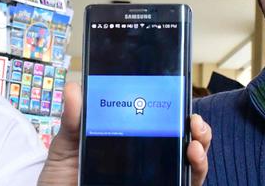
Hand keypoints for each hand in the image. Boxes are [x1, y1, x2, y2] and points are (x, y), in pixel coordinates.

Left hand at [38, 83, 211, 185]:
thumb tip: (73, 88)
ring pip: (192, 163)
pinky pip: (188, 185)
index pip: (160, 120)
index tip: (178, 94)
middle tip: (192, 119)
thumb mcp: (67, 147)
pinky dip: (197, 172)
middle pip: (183, 139)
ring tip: (194, 142)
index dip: (175, 107)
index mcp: (130, 139)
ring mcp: (156, 177)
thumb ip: (74, 121)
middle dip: (197, 127)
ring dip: (201, 148)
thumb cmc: (63, 179)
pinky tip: (192, 160)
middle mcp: (148, 159)